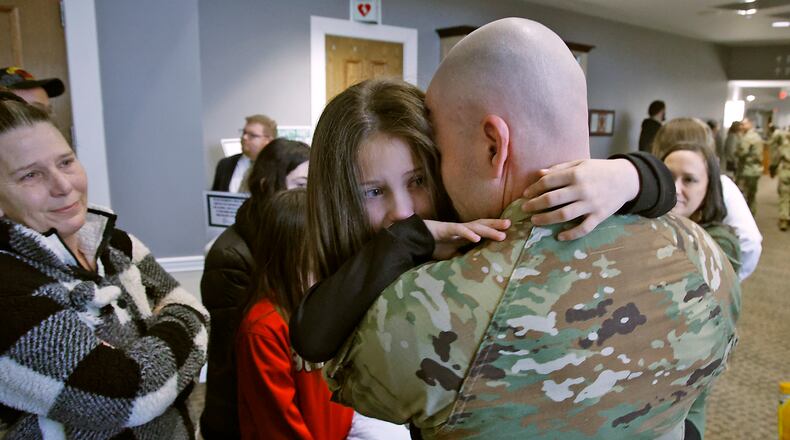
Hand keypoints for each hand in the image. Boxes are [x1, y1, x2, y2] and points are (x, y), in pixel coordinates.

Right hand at [424, 218, 510, 259]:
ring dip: (488, 230)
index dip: (494, 231)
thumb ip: (464, 258)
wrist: (416, 240)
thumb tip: (476, 268)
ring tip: (501, 233)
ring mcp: (455, 229)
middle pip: (482, 225)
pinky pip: (459, 230)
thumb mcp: (453, 256)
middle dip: (496, 225)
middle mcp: (462, 230)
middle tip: (510, 225)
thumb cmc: (434, 247)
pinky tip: (477, 238)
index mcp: (465, 235)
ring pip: (475, 227)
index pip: (482, 231)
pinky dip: (468, 234)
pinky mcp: (446, 229)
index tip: (509, 233)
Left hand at [521, 158, 638, 240]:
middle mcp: (582, 189)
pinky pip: (583, 229)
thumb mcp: (580, 163)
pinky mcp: (599, 216)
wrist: (626, 179)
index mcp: (576, 174)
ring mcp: (591, 204)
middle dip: (535, 204)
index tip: (525, 194)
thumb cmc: (599, 170)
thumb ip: (559, 169)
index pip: (548, 182)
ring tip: (535, 221)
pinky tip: (559, 236)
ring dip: (546, 219)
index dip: (534, 188)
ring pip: (564, 215)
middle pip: (552, 199)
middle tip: (524, 209)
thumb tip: (538, 174)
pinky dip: (570, 234)